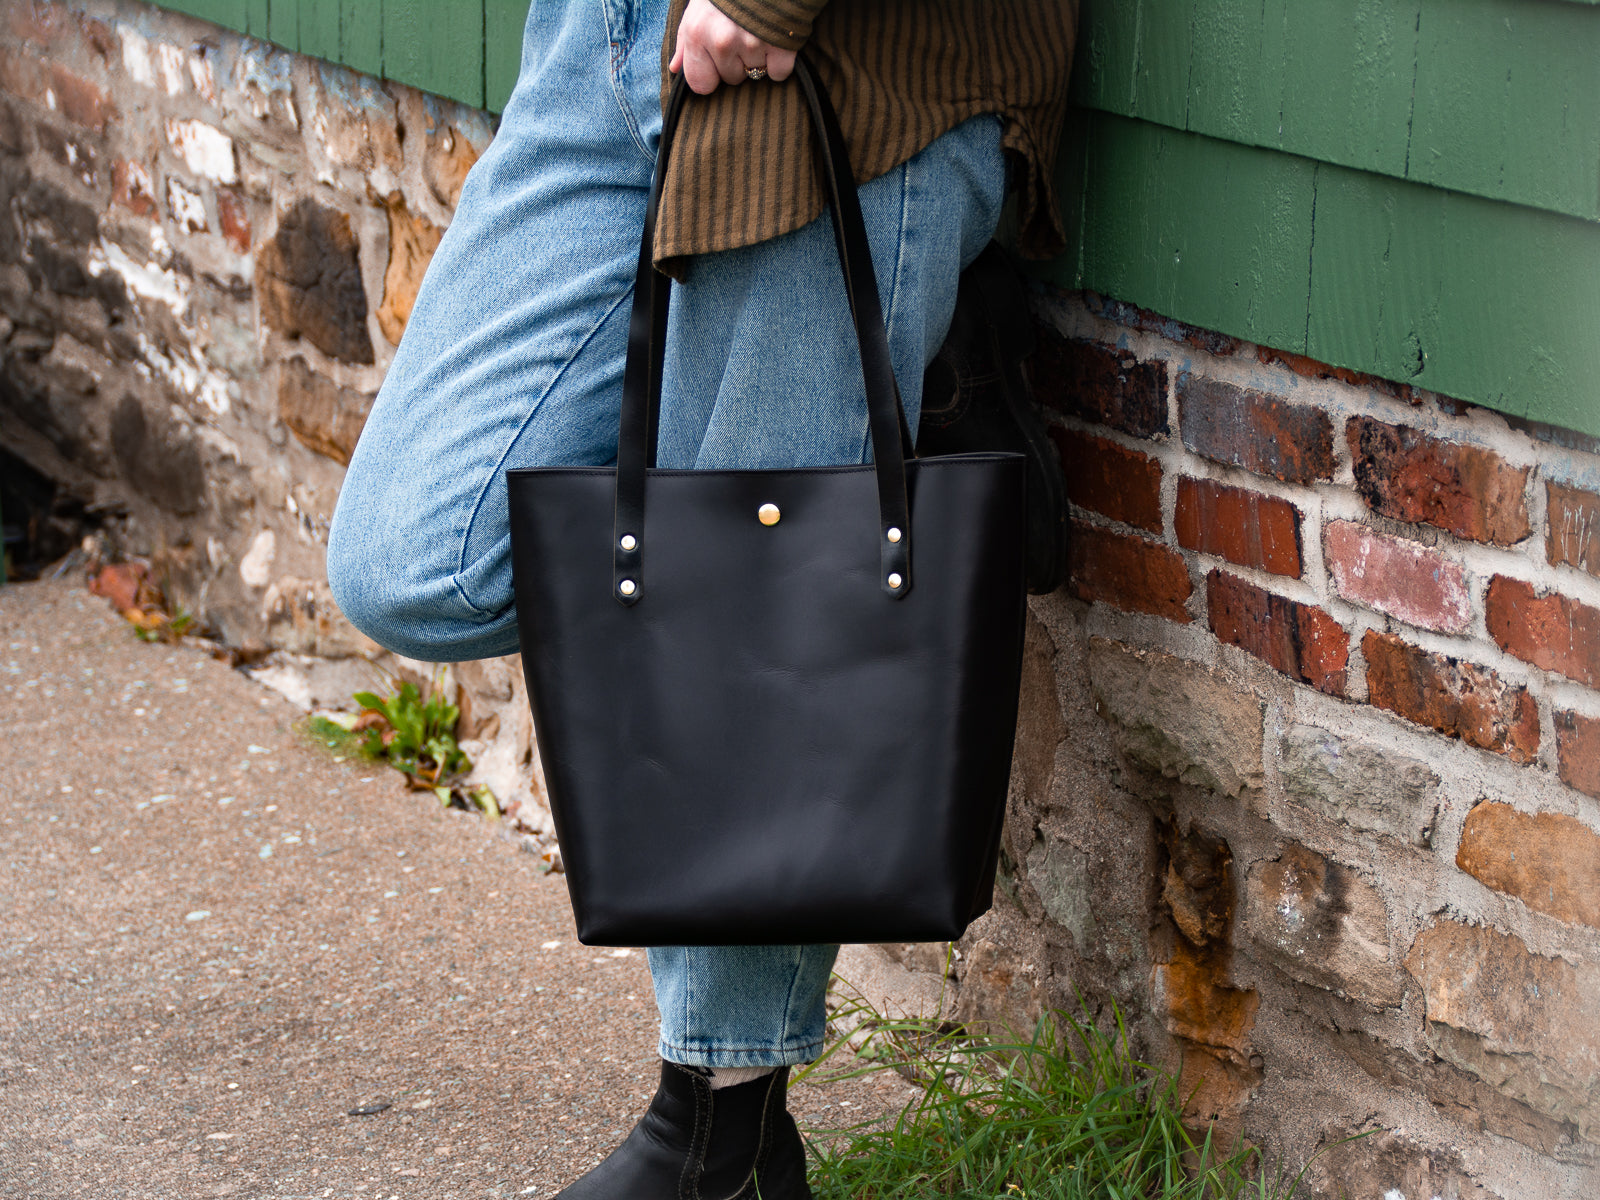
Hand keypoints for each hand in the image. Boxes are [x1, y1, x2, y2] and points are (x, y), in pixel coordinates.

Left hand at [669, 0, 796, 94]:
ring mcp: (753, 43)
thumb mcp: (698, 7)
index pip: (701, 85)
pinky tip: (776, 40)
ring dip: (759, 58)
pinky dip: (780, 62)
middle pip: (732, 78)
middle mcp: (722, 41)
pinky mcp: (780, 44)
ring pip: (756, 74)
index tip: (717, 60)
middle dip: (737, 61)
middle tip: (742, 33)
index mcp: (697, 33)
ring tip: (758, 30)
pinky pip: (779, 73)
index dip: (711, 73)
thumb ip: (685, 39)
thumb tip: (675, 68)